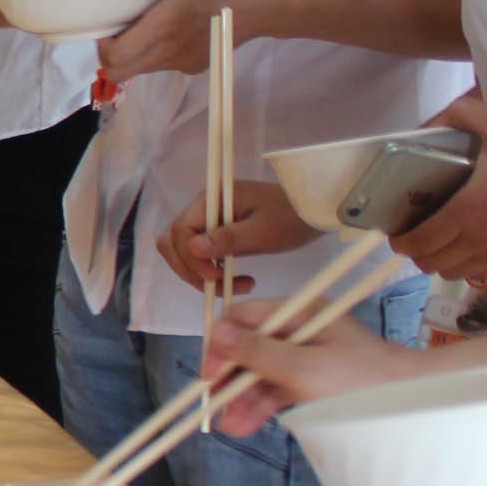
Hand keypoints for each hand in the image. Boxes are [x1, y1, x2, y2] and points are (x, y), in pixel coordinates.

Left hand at [95, 0, 255, 80]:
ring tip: (138, 25)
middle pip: (120, 74)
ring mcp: (183, 63)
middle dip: (108, 57)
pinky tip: (163, 29)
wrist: (271, 3)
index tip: (104, 27)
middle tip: (113, 30)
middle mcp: (170, 51)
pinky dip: (152, 54)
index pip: (116, 58)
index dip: (100, 48)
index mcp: (165, 26)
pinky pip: (161, 66)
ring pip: (140, 71)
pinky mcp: (195, 67)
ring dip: (131, 54)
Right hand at [153, 180, 304, 294]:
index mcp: (211, 200)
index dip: (190, 258)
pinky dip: (209, 272)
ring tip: (232, 285)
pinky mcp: (217, 232)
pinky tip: (233, 279)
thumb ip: (228, 239)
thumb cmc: (292, 218)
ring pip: (183, 251)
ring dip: (199, 274)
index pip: (180, 231)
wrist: (313, 211)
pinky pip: (198, 255)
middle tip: (217, 285)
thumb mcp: (263, 231)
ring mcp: (209, 219)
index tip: (216, 276)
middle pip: (173, 241)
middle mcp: (203, 207)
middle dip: (189, 269)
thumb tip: (193, 248)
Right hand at [200, 295, 434, 436]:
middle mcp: (299, 329)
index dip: (221, 344)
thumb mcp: (304, 367)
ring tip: (230, 427)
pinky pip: (276, 387)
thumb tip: (215, 333)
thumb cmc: (359, 379)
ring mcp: (305, 355)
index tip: (210, 375)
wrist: (409, 403)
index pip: (243, 318)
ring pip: (260, 372)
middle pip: (249, 347)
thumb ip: (258, 352)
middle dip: (230, 379)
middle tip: (214, 406)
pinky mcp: (311, 379)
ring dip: (242, 398)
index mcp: (298, 312)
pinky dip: (260, 405)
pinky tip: (245, 424)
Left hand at [391, 95, 486, 288]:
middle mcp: (477, 239)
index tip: (395, 227)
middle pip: (428, 263)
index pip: (418, 242)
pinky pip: (474, 273)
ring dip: (436, 259)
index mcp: (468, 210)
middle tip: (413, 228)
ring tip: (436, 237)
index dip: (399, 239)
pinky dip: (460, 264)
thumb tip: (427, 124)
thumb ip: (459, 116)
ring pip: (448, 273)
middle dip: (414, 250)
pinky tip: (464, 242)